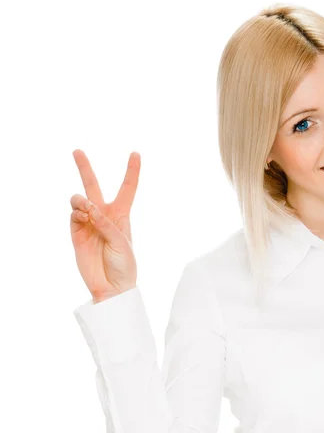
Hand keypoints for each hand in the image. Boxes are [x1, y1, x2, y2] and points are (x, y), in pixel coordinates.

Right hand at [70, 149, 140, 302]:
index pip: (128, 188)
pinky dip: (77, 213)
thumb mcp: (121, 242)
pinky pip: (74, 217)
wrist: (112, 287)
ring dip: (81, 200)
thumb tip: (87, 207)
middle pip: (94, 187)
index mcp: (122, 215)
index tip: (136, 153)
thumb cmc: (124, 265)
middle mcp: (104, 216)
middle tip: (77, 151)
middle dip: (85, 168)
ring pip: (80, 201)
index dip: (132, 171)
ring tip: (85, 207)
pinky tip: (82, 216)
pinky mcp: (77, 235)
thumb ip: (105, 223)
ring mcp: (89, 224)